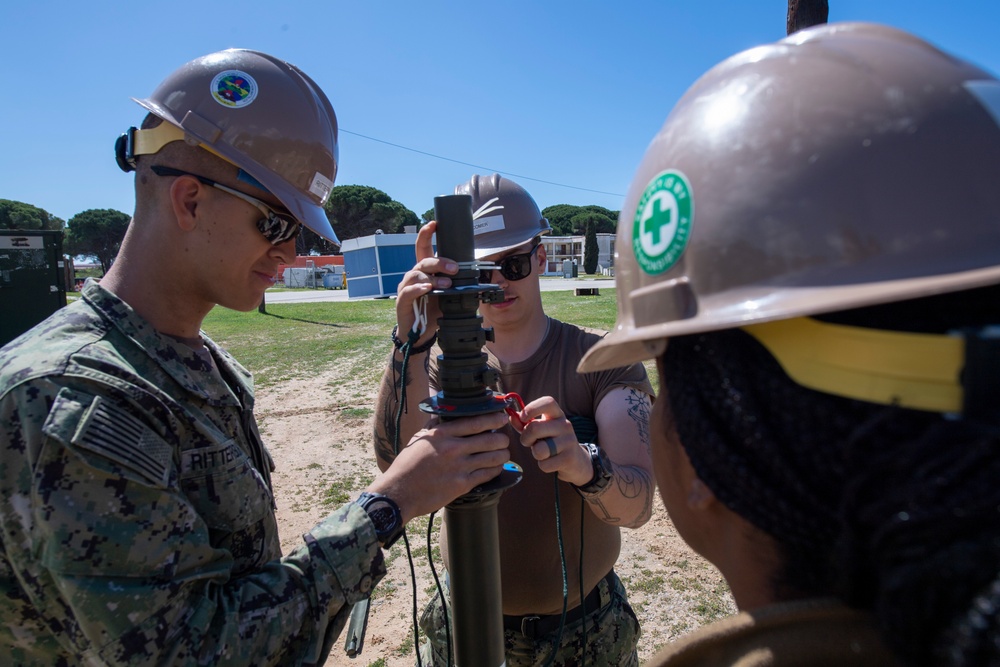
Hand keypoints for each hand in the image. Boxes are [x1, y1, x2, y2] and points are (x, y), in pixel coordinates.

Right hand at [368, 411, 509, 522]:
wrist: (399, 491)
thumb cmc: (407, 464)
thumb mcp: (418, 438)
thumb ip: (434, 426)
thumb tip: (446, 415)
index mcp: (442, 433)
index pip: (476, 422)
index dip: (494, 418)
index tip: (502, 417)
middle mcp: (453, 448)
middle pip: (490, 439)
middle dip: (502, 438)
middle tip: (504, 439)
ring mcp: (459, 467)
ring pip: (493, 457)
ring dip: (503, 454)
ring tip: (503, 453)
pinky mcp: (462, 484)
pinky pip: (488, 474)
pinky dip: (496, 469)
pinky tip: (496, 467)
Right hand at [394, 221, 456, 345]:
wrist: (420, 332)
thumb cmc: (433, 309)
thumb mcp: (448, 294)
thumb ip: (456, 284)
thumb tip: (475, 276)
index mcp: (425, 270)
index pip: (422, 247)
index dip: (426, 233)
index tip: (435, 223)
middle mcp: (414, 275)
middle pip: (424, 260)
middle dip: (441, 261)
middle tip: (455, 269)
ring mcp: (407, 287)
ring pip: (418, 274)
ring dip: (434, 277)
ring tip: (447, 284)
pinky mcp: (402, 300)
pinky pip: (409, 291)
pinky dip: (419, 289)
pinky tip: (428, 289)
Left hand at [516, 396, 593, 485]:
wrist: (576, 460)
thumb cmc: (552, 442)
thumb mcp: (540, 430)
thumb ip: (524, 424)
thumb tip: (511, 417)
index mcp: (557, 414)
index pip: (548, 402)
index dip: (532, 408)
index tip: (522, 418)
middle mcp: (565, 425)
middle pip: (535, 428)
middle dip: (525, 438)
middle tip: (528, 442)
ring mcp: (569, 441)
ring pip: (539, 449)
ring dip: (535, 453)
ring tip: (542, 452)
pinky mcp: (569, 458)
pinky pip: (545, 464)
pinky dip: (543, 465)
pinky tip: (551, 462)